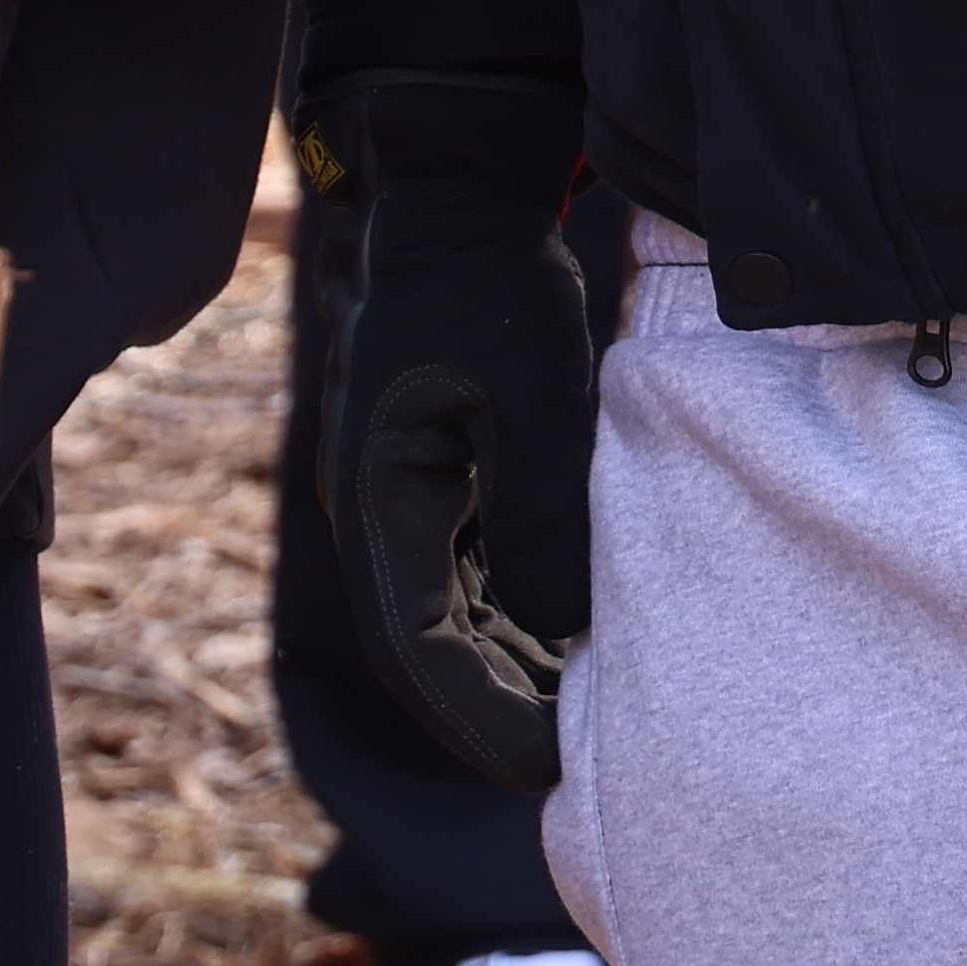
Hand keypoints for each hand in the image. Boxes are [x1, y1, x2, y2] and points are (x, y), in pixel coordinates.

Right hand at [306, 73, 599, 798]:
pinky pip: (467, 571)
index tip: (549, 773)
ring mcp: (402, 490)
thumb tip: (558, 628)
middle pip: (429, 647)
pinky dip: (515, 618)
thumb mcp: (531, 401)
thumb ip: (541, 520)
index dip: (480, 720)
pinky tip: (575, 642)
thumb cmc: (488, 288)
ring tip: (588, 720)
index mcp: (379, 500)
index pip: (417, 649)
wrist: (451, 192)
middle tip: (581, 769)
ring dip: (508, 669)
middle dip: (499, 712)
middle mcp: (378, 508)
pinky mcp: (436, 470)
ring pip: (449, 614)